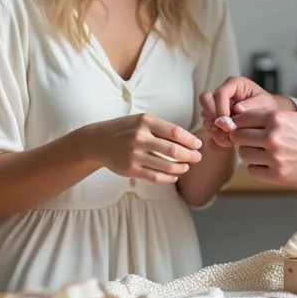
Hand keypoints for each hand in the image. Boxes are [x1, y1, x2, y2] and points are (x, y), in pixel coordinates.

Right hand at [83, 114, 201, 183]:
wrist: (97, 142)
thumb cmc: (125, 129)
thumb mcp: (140, 120)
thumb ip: (160, 127)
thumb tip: (187, 139)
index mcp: (145, 121)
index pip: (175, 132)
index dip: (190, 140)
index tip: (198, 144)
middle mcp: (140, 138)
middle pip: (173, 150)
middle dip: (190, 156)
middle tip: (198, 157)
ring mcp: (134, 155)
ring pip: (166, 165)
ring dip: (181, 168)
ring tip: (186, 167)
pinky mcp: (130, 170)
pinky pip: (155, 176)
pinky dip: (168, 177)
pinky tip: (174, 176)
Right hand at [198, 76, 278, 147]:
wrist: (266, 121)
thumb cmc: (266, 108)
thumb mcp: (265, 104)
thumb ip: (252, 105)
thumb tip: (237, 109)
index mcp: (234, 84)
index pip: (220, 93)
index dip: (221, 108)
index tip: (229, 124)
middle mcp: (222, 93)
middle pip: (205, 100)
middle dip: (213, 117)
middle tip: (227, 130)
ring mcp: (216, 106)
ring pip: (205, 115)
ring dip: (215, 129)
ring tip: (230, 140)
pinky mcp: (213, 119)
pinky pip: (208, 128)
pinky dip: (216, 137)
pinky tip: (229, 142)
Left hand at [229, 110, 296, 186]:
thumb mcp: (292, 117)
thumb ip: (267, 118)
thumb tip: (239, 122)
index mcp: (276, 118)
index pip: (242, 119)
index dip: (240, 123)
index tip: (243, 128)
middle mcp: (273, 137)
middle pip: (238, 137)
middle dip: (242, 139)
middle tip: (252, 141)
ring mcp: (274, 157)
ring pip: (244, 154)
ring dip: (250, 153)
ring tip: (263, 153)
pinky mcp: (277, 175)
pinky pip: (252, 170)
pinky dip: (258, 168)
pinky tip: (269, 164)